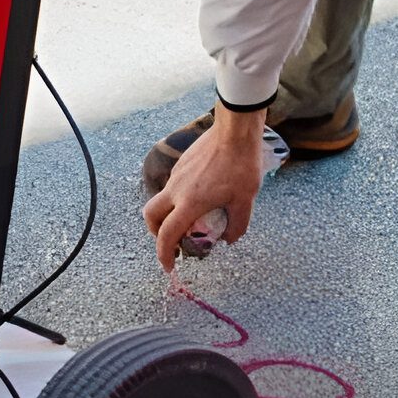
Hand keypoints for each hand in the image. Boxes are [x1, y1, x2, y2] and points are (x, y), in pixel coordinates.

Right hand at [142, 106, 266, 270]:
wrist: (235, 131)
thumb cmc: (242, 165)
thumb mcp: (246, 201)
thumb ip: (237, 225)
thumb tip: (228, 240)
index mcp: (190, 203)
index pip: (167, 235)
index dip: (164, 255)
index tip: (168, 266)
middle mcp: (177, 190)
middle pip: (151, 217)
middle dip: (155, 234)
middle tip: (170, 242)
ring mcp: (177, 175)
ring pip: (162, 200)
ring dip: (167, 215)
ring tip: (187, 221)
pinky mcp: (181, 164)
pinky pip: (172, 187)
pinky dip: (177, 199)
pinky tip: (197, 197)